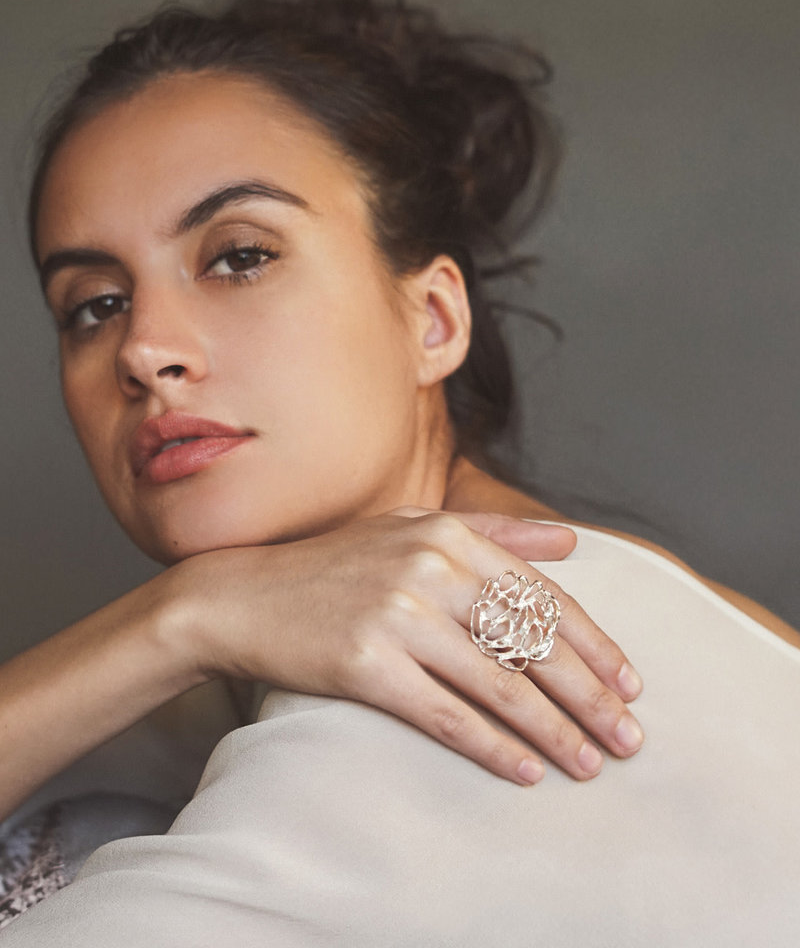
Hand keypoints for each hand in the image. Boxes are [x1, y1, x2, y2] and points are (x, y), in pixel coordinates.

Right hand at [168, 510, 642, 783]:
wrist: (244, 596)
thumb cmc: (335, 566)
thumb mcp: (412, 529)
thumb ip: (495, 532)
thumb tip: (570, 543)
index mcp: (448, 534)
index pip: (543, 597)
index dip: (595, 646)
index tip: (630, 684)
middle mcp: (429, 568)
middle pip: (533, 643)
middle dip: (591, 696)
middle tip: (630, 738)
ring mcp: (398, 615)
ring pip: (500, 685)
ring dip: (554, 732)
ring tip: (591, 764)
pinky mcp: (367, 664)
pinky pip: (447, 715)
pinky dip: (494, 747)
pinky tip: (526, 771)